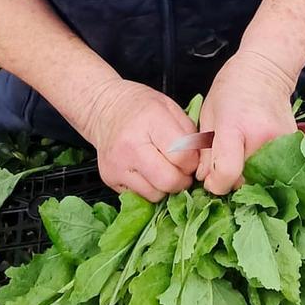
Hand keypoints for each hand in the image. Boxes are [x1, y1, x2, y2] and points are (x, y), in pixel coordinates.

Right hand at [82, 78, 199, 201]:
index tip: (190, 158)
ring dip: (166, 187)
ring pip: (155, 194)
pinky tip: (148, 174)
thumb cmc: (140, 107)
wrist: (103, 108)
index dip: (192, 161)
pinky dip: (149, 189)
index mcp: (150, 121)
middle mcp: (131, 145)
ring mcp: (117, 165)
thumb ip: (188, 134)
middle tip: (180, 170)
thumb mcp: (170, 108)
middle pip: (169, 181)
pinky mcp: (109, 179)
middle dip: (182, 179)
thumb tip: (200, 164)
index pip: (182, 156)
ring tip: (164, 170)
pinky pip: (140, 196)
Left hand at [197, 49, 299, 195]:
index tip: (209, 179)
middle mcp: (261, 137)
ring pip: (260, 178)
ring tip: (239, 159)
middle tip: (222, 167)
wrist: (267, 69)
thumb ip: (205, 150)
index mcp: (234, 126)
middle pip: (243, 180)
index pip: (227, 172)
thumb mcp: (208, 114)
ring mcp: (281, 142)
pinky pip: (274, 168)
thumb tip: (205, 179)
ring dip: (247, 176)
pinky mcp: (294, 144)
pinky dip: (262, 168)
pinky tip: (253, 154)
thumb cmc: (231, 88)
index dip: (215, 183)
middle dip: (229, 180)